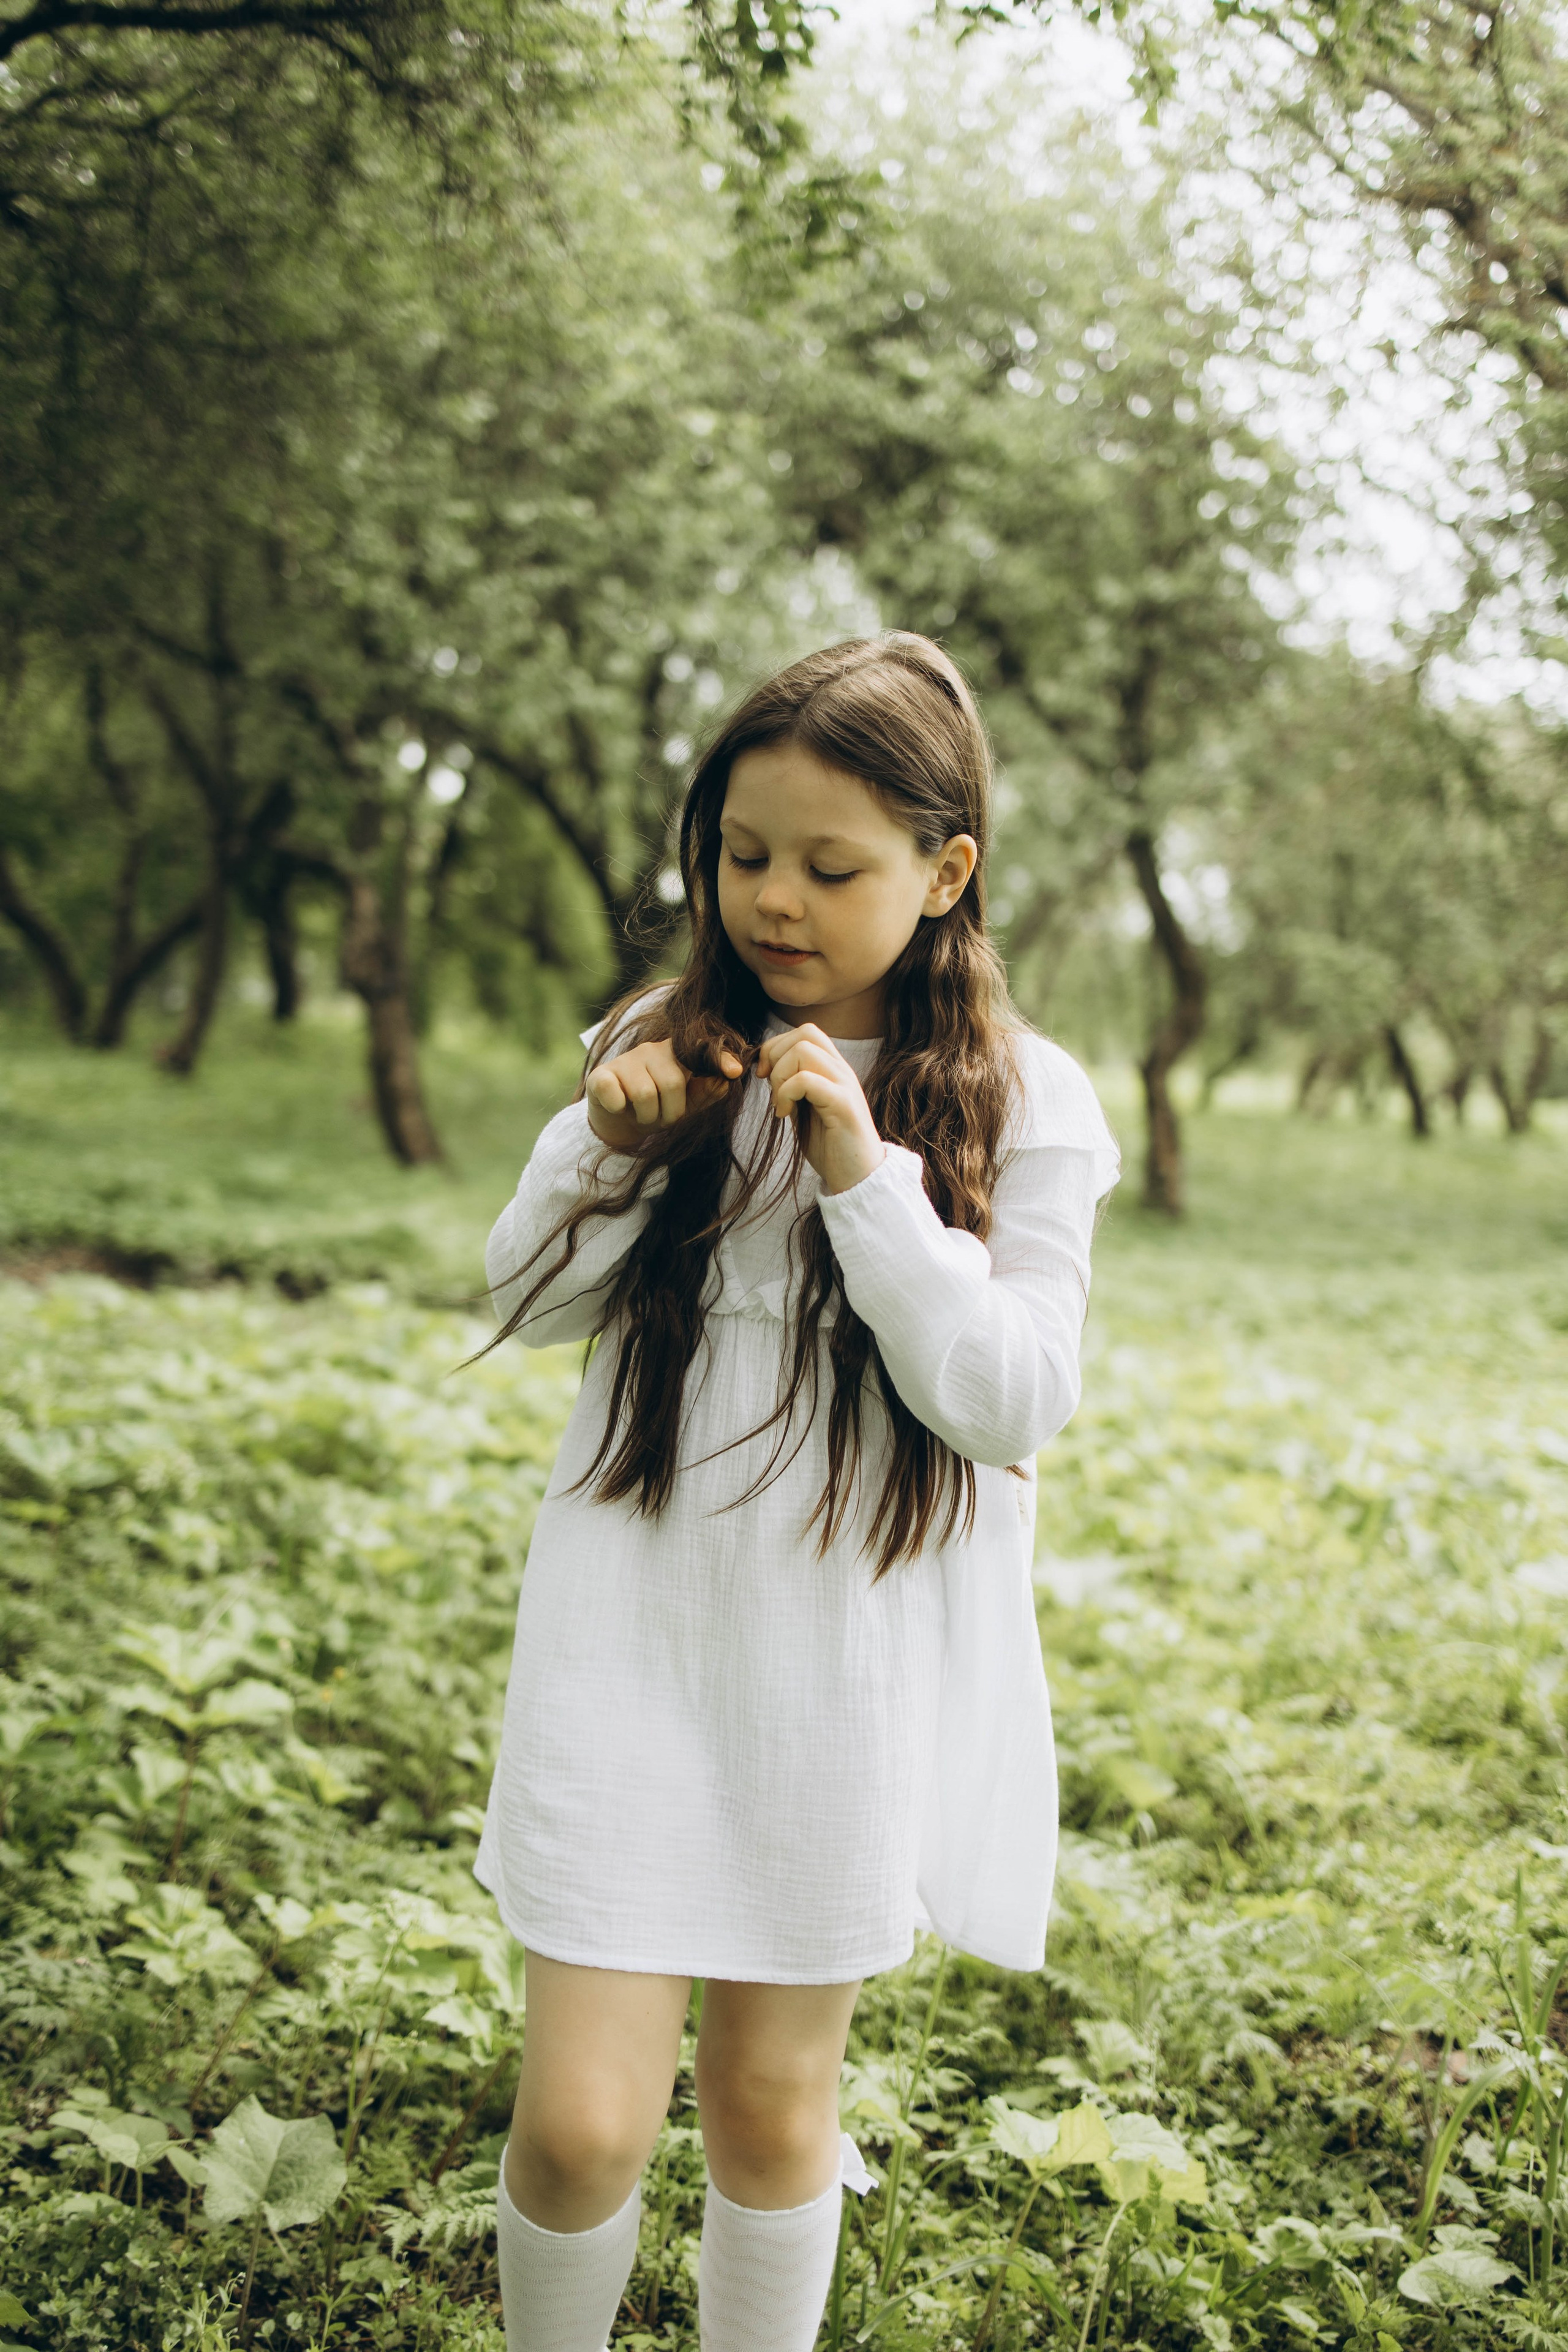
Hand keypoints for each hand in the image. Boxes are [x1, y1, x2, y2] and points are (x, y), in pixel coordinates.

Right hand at [585, 1038, 742, 1149]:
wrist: (617, 1120)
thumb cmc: (656, 1108)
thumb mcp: (685, 1105)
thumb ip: (706, 1093)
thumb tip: (725, 1081)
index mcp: (676, 1055)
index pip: (700, 1050)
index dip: (718, 1059)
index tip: (735, 1071)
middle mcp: (651, 1050)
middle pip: (673, 1082)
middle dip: (670, 1112)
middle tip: (661, 1117)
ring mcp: (624, 1060)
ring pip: (645, 1093)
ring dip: (647, 1116)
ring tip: (642, 1115)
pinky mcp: (601, 1076)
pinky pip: (616, 1095)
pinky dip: (619, 1108)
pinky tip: (619, 1107)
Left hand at [755, 1024, 885, 1195]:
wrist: (858, 1177)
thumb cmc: (830, 1146)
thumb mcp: (805, 1109)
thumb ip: (793, 1086)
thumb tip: (767, 1069)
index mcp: (833, 1070)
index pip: (806, 1032)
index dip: (777, 1046)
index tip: (764, 1075)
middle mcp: (842, 1072)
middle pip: (806, 1033)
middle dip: (776, 1054)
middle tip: (769, 1086)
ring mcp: (845, 1086)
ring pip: (804, 1050)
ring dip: (780, 1075)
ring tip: (780, 1103)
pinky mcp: (843, 1105)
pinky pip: (807, 1080)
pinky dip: (786, 1093)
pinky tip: (785, 1115)